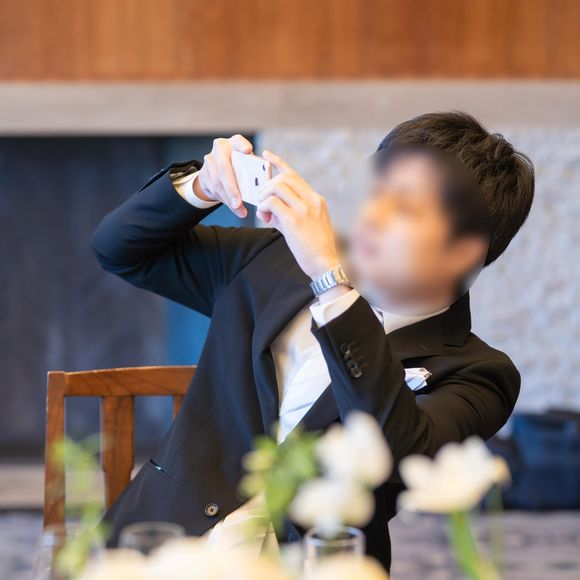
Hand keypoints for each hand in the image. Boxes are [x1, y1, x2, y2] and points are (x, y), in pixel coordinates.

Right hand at [194, 134, 252, 217]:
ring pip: (217, 183)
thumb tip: (263, 182)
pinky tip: (234, 207)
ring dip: (228, 198)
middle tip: (239, 202)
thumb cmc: (238, 166)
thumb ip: (253, 169)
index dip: (242, 145)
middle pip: (224, 168)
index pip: (238, 141)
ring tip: (238, 208)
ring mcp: (209, 161)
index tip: (248, 150)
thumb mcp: (247, 163)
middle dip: (232, 188)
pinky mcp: (203, 174)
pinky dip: (225, 200)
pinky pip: (214, 190)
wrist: (217, 170)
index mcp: (234, 143)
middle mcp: (220, 149)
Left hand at [256, 151, 339, 279]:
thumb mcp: (307, 225)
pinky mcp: (294, 220)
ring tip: (264, 212)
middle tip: (263, 203)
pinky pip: (272, 203)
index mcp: (316, 200)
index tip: (267, 156)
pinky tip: (266, 218)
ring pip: (276, 187)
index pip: (294, 175)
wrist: (325, 264)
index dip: (278, 163)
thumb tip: (270, 209)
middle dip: (267, 187)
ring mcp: (304, 209)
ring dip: (264, 197)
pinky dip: (264, 208)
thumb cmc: (315, 248)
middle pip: (283, 178)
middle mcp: (312, 200)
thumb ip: (290, 213)